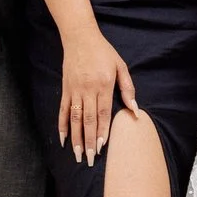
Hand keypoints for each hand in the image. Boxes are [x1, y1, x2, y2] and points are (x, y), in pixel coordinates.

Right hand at [59, 28, 137, 164]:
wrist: (80, 37)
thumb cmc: (104, 52)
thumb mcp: (120, 67)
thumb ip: (127, 89)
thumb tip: (135, 111)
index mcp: (103, 84)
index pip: (102, 113)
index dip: (102, 131)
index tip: (102, 147)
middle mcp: (88, 89)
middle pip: (88, 119)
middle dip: (89, 141)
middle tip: (90, 158)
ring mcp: (74, 90)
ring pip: (74, 118)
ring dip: (76, 138)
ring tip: (78, 154)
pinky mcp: (65, 89)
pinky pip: (62, 110)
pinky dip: (62, 125)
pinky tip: (63, 139)